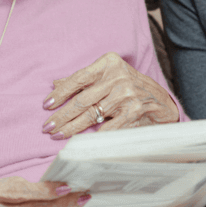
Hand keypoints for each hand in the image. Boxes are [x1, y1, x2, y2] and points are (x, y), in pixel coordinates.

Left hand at [42, 52, 178, 138]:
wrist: (158, 100)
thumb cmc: (127, 86)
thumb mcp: (107, 76)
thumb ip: (83, 80)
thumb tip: (56, 84)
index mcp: (109, 64)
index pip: (79, 78)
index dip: (61, 93)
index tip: (47, 105)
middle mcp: (118, 77)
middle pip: (83, 99)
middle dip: (62, 115)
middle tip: (47, 126)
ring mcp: (126, 95)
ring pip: (92, 115)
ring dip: (72, 127)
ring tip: (58, 134)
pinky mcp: (133, 112)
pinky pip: (107, 128)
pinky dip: (92, 136)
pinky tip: (79, 142)